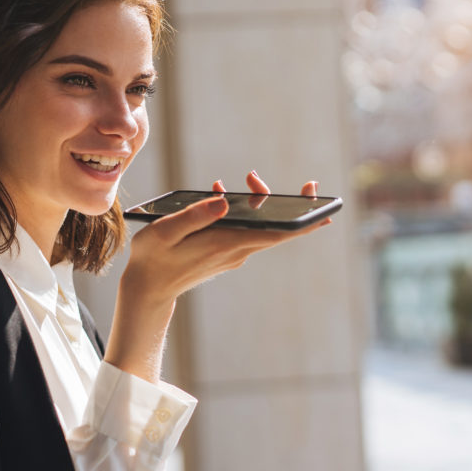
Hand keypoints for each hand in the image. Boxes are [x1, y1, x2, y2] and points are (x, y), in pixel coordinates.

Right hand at [105, 171, 329, 381]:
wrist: (148, 290)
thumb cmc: (153, 258)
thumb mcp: (165, 232)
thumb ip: (195, 215)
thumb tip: (225, 201)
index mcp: (226, 244)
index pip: (277, 233)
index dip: (303, 221)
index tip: (323, 209)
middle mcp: (236, 251)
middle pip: (275, 228)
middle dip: (283, 202)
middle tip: (290, 182)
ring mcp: (232, 254)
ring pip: (260, 228)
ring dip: (259, 203)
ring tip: (247, 180)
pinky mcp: (225, 253)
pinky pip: (245, 231)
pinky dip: (244, 212)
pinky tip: (222, 196)